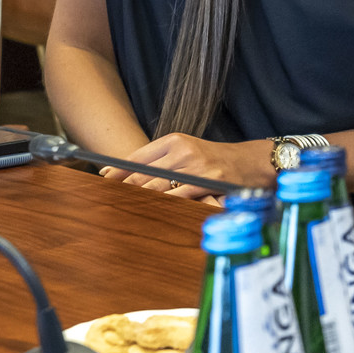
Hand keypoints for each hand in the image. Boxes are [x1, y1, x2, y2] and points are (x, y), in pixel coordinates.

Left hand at [101, 133, 271, 199]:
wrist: (252, 162)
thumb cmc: (216, 159)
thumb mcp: (188, 151)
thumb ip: (161, 161)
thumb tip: (128, 175)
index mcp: (175, 140)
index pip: (137, 157)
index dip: (116, 171)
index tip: (101, 182)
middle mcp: (183, 150)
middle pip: (142, 174)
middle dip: (123, 189)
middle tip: (106, 202)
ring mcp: (195, 165)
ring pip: (156, 187)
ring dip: (138, 200)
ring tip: (122, 210)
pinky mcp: (207, 182)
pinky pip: (176, 197)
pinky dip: (162, 206)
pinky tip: (153, 213)